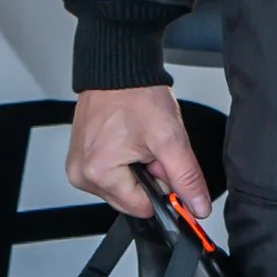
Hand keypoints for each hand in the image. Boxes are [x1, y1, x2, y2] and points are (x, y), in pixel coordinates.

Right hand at [66, 84, 210, 221]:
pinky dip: (125, 160)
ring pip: (122, 187)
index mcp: (98, 173)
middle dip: (148, 177)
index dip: (161, 186)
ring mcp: (79, 166)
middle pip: (131, 199)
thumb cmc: (136, 94)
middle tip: (150, 146)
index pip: (143, 207)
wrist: (119, 68)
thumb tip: (197, 206)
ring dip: (137, 168)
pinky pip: (111, 173)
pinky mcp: (80, 157)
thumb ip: (186, 177)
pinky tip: (127, 138)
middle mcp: (82, 174)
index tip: (161, 161)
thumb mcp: (170, 138)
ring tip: (138, 138)